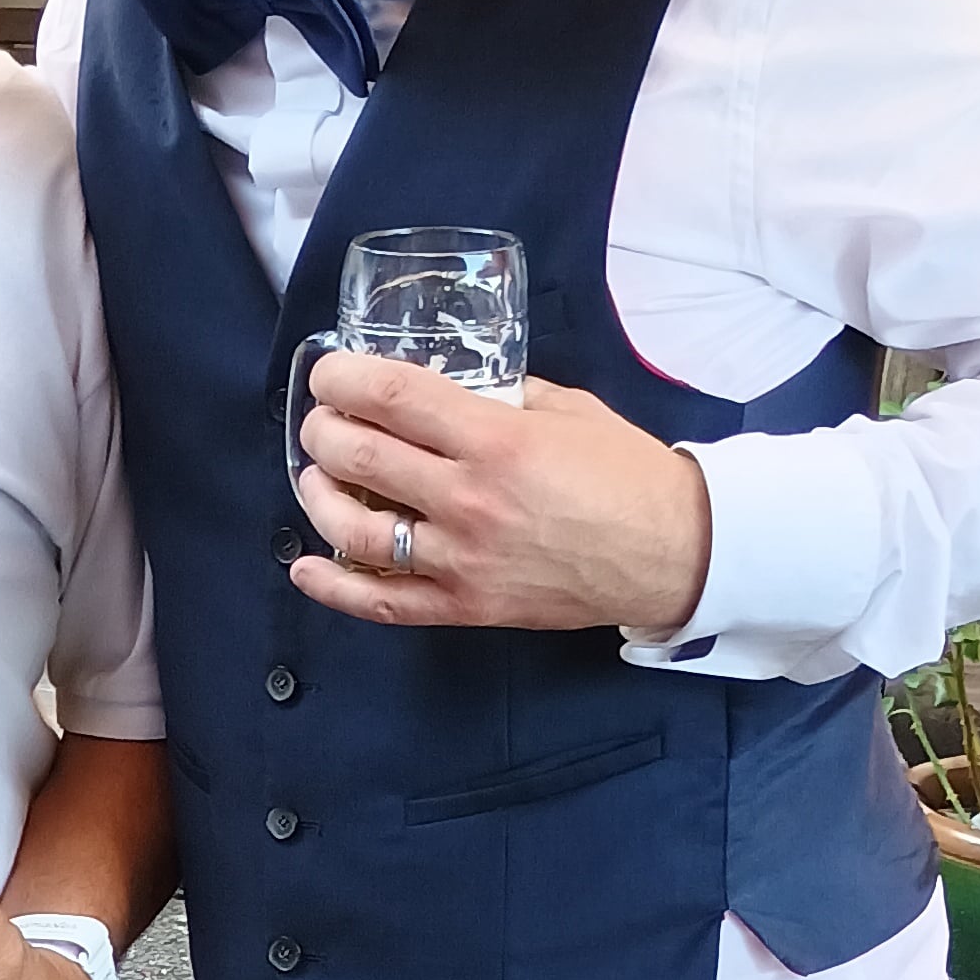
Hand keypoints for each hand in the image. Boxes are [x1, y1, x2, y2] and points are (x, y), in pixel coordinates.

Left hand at [287, 357, 712, 638]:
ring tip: (315, 478)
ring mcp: (463, 559)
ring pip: (356, 531)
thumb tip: (449, 386)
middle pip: (360, 458)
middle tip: (321, 421)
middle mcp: (470, 500)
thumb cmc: (626, 475)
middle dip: (323, 431)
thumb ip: (503, 395)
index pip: (392, 398)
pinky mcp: (466, 606)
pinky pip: (383, 602)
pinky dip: (334, 587)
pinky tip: (306, 565)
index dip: (343, 379)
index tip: (328, 373)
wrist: (674, 552)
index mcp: (496, 440)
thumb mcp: (567, 409)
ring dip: (319, 497)